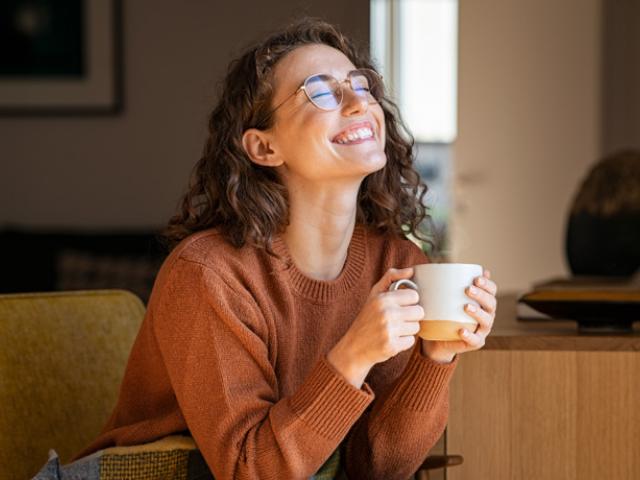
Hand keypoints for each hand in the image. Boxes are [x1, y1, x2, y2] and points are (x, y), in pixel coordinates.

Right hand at [327, 267, 423, 387]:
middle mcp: (386, 313)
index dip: (409, 302)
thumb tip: (411, 270)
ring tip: (393, 330)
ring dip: (407, 330)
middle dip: (411, 316)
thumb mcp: (374, 295)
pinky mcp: (392, 346)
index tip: (400, 306)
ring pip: (416, 327)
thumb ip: (391, 278)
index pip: (414, 296)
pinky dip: (403, 342)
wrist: (353, 348)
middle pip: (419, 312)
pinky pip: (411, 341)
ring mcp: (389, 330)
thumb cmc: (367, 318)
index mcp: (383, 299)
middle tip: (398, 320)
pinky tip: (391, 340)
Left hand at [421, 269, 497, 362]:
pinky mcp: (475, 343)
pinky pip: (475, 340)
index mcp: (483, 302)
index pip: (492, 291)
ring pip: (486, 321)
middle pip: (491, 304)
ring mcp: (482, 330)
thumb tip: (446, 266)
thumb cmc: (444, 314)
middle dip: (481, 295)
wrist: (439, 338)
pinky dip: (469, 335)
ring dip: (478, 313)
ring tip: (466, 307)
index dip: (487, 284)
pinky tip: (461, 330)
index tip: (476, 278)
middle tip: (468, 289)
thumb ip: (448, 284)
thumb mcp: (446, 298)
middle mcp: (487, 315)